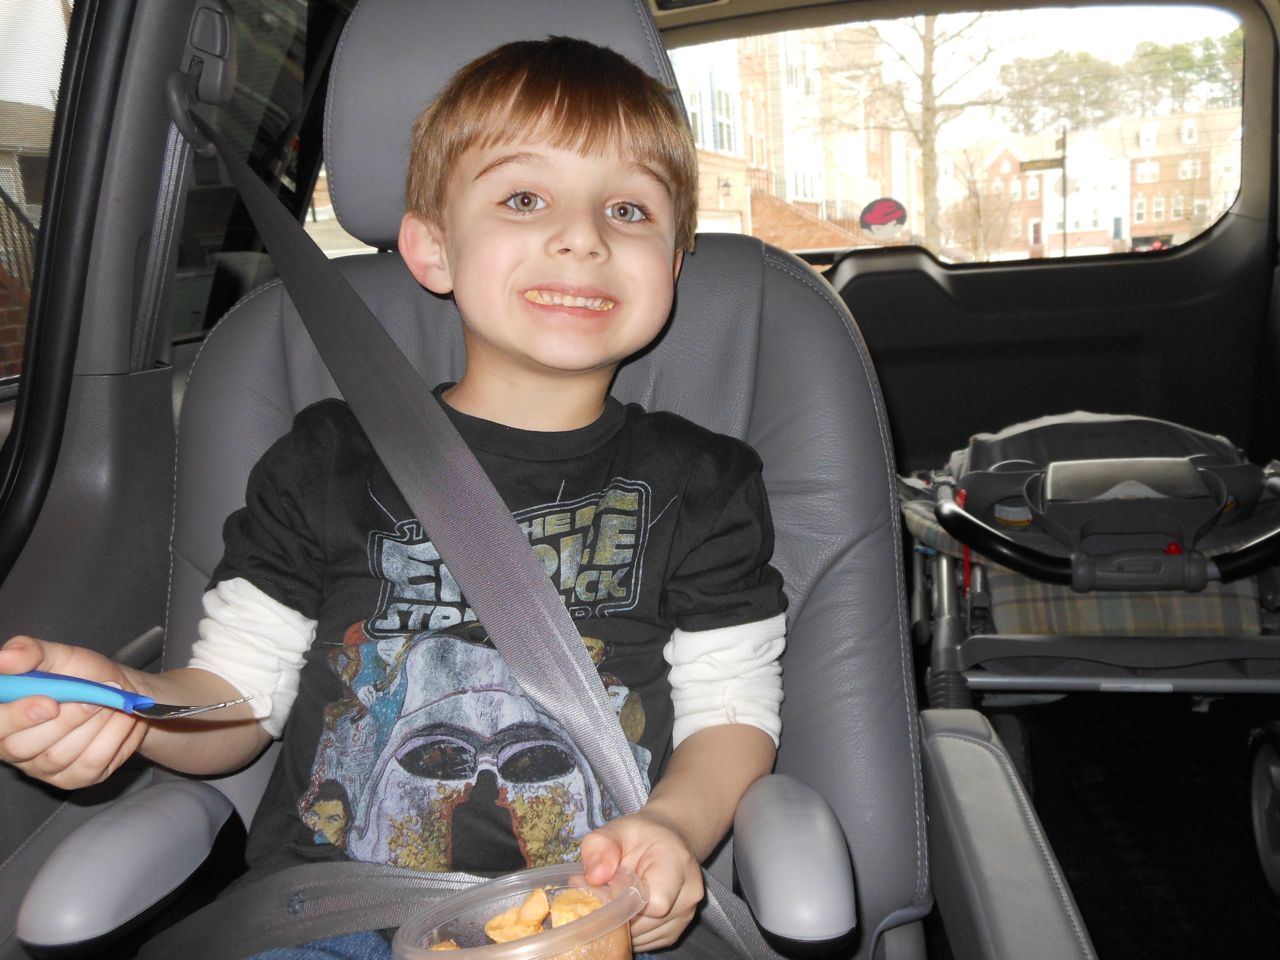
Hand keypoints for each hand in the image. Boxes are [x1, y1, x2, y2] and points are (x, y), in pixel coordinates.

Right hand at [0, 635, 147, 787]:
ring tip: (111, 702)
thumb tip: (4, 659)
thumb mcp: (60, 655)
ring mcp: (42, 767)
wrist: (124, 692)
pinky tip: (120, 718)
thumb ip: (30, 653)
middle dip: (64, 719)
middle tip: (94, 698)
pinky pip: (89, 763)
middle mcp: (13, 747)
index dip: (16, 717)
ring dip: (92, 724)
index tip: (49, 702)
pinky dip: (112, 736)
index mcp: (4, 716)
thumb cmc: (84, 674)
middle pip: (21, 746)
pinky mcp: (74, 778)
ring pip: (58, 755)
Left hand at [580, 808, 703, 951]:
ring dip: (620, 924)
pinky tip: (622, 911)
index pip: (656, 901)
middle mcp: (688, 894)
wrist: (664, 843)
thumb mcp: (615, 831)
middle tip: (600, 894)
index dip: (624, 900)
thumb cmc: (639, 836)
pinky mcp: (674, 933)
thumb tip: (594, 877)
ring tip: (612, 900)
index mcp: (677, 863)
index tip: (606, 886)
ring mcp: (684, 917)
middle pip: (644, 923)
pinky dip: (628, 932)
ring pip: (642, 937)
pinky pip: (645, 942)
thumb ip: (600, 847)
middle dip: (616, 913)